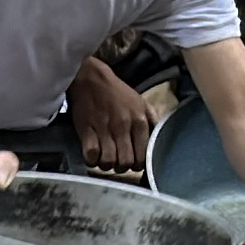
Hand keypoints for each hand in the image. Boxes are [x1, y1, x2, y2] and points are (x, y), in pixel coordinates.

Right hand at [67, 57, 153, 171]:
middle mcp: (123, 126)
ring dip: (106, 165)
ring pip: (109, 162)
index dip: (137, 164)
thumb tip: (159, 138)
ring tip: (104, 158)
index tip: (132, 161)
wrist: (90, 77)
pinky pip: (91, 155)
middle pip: (126, 163)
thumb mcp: (140, 101)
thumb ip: (152, 120)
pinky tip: (92, 154)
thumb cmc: (116, 91)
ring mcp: (104, 129)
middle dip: (122, 167)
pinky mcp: (86, 130)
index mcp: (139, 120)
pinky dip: (91, 160)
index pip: (143, 156)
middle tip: (117, 161)